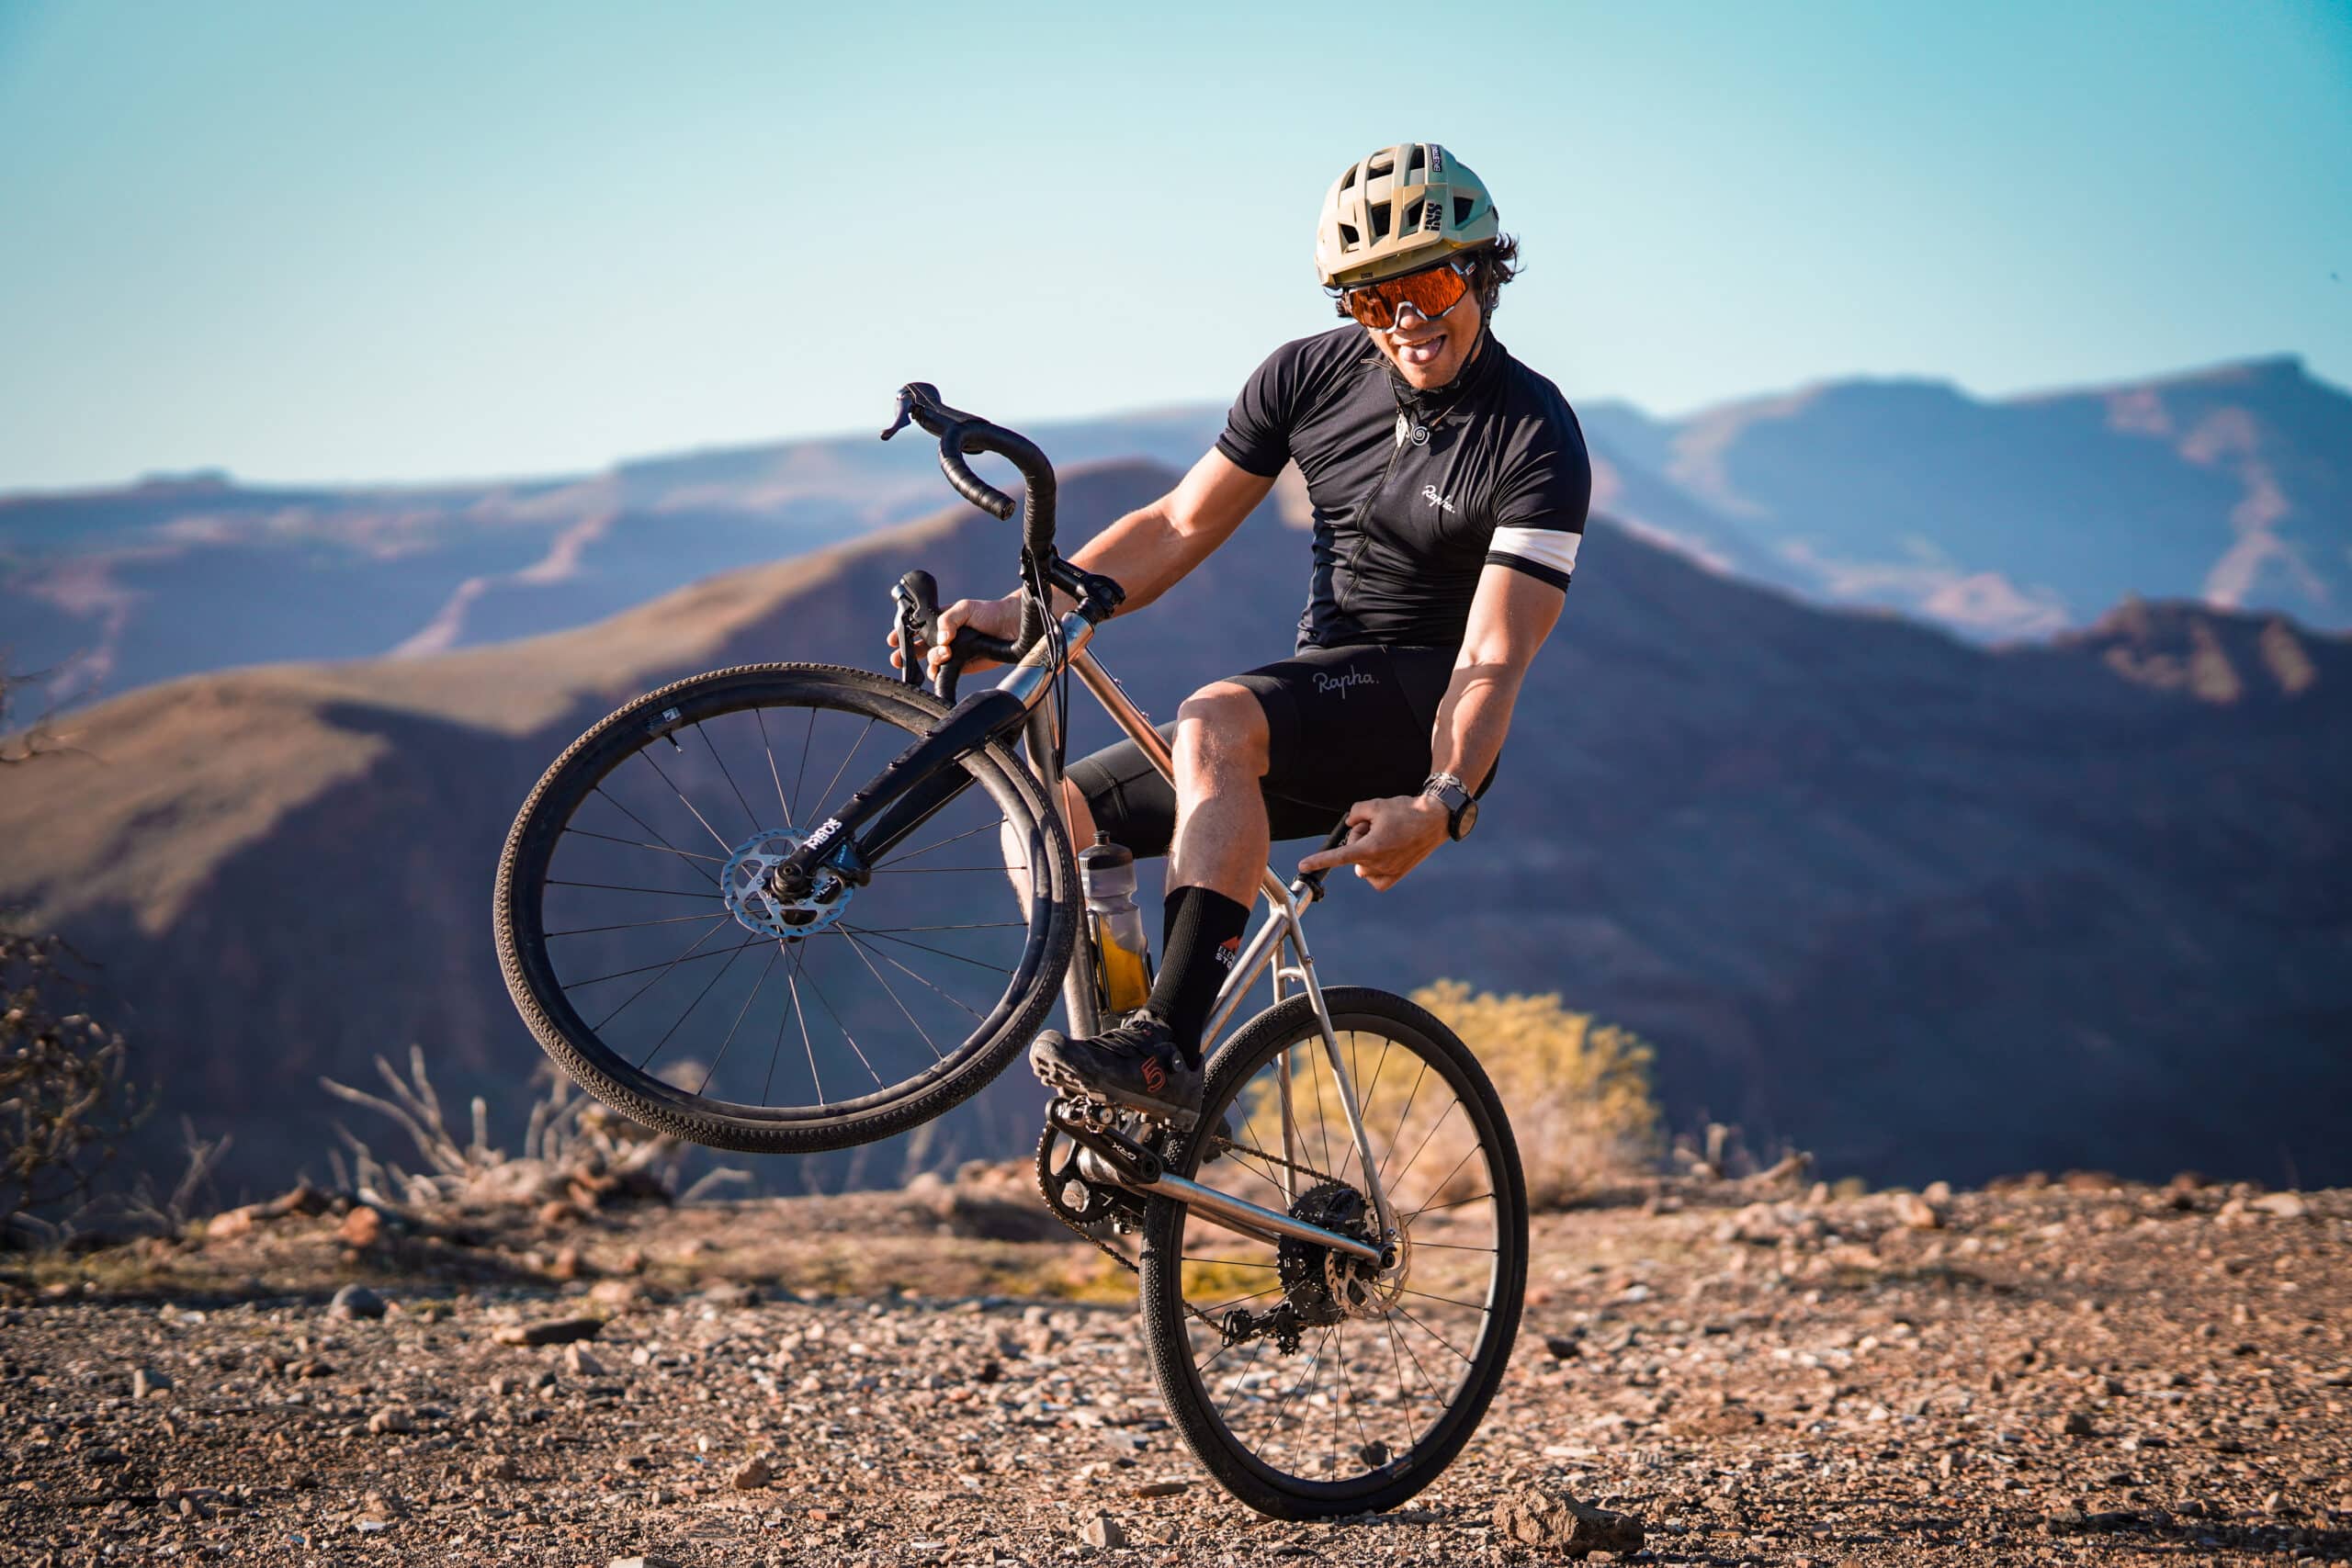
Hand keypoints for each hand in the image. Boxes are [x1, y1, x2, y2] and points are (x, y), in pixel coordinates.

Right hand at [886, 590, 1022, 677]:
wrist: (1011, 627)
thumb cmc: (989, 612)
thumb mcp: (965, 608)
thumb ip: (949, 620)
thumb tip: (941, 639)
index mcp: (940, 622)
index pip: (916, 628)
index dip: (902, 634)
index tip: (892, 640)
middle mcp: (943, 639)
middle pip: (918, 649)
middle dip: (905, 654)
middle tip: (898, 658)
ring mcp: (952, 654)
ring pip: (931, 663)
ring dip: (931, 661)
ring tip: (944, 654)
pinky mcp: (962, 667)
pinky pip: (944, 674)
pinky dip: (940, 674)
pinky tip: (942, 669)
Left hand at [1295, 794, 1449, 891]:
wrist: (1434, 820)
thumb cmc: (1405, 811)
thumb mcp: (1375, 805)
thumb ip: (1355, 813)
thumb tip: (1350, 824)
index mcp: (1371, 848)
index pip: (1339, 856)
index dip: (1318, 860)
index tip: (1303, 865)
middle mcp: (1378, 864)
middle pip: (1352, 855)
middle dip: (1358, 839)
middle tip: (1376, 825)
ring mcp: (1388, 872)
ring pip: (1361, 867)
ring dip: (1366, 853)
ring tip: (1386, 837)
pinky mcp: (1396, 876)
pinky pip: (1374, 878)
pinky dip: (1374, 867)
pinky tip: (1385, 853)